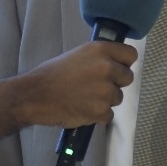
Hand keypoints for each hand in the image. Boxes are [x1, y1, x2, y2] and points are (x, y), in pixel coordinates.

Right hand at [15, 42, 136, 127]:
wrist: (35, 95)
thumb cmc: (53, 73)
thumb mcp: (78, 54)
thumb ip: (100, 57)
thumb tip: (115, 62)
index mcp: (101, 50)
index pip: (131, 55)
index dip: (124, 62)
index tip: (117, 67)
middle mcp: (107, 68)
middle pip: (128, 77)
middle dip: (115, 83)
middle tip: (97, 85)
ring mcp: (106, 91)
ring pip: (118, 97)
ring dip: (105, 100)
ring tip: (85, 97)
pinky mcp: (101, 111)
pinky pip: (109, 114)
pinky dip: (98, 115)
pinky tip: (83, 109)